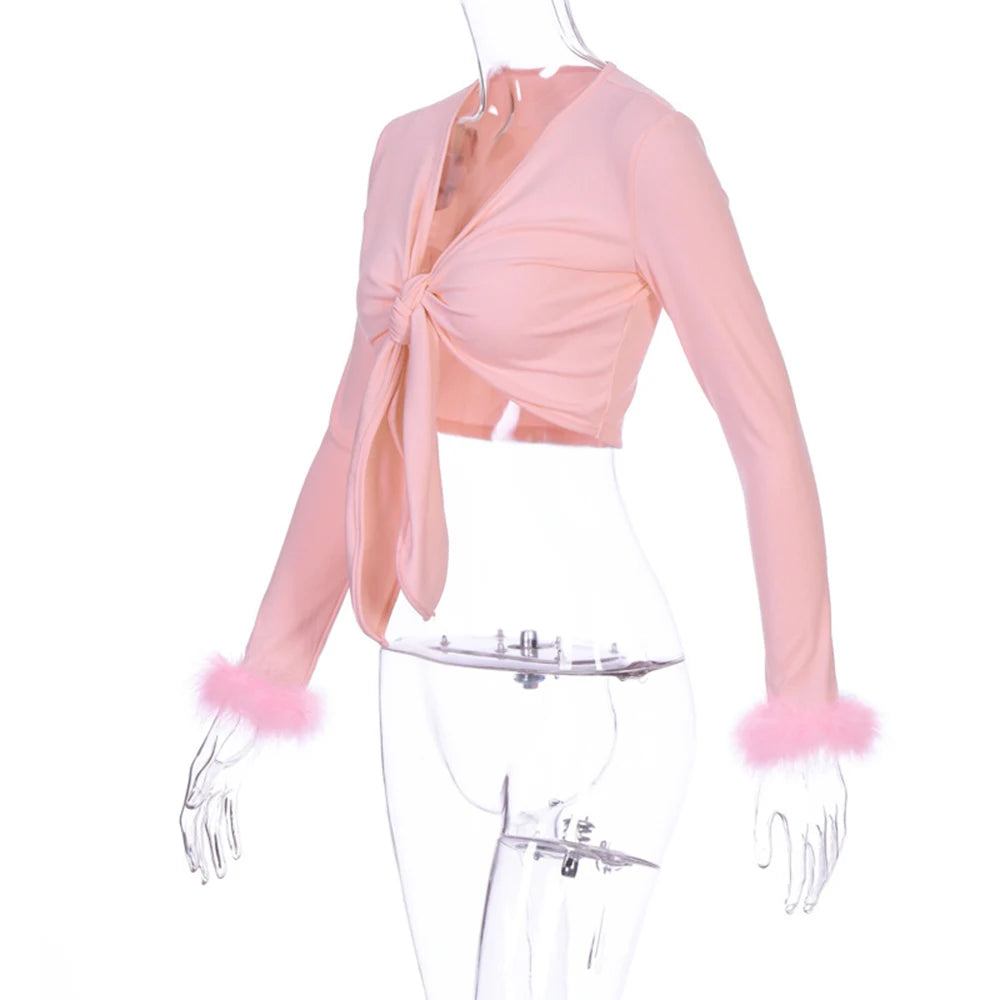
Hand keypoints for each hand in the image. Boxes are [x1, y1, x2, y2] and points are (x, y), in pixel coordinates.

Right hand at [179, 711, 258, 883]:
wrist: (247, 707)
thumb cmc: (233, 725)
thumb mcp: (219, 750)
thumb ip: (204, 777)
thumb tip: (192, 804)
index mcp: (198, 782)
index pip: (189, 821)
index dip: (190, 844)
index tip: (194, 867)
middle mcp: (205, 787)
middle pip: (202, 828)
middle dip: (204, 854)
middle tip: (208, 880)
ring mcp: (218, 785)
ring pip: (216, 824)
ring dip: (218, 848)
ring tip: (221, 873)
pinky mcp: (231, 782)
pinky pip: (229, 813)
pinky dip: (232, 832)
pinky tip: (237, 851)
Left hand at [752, 751, 847, 912]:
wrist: (804, 744)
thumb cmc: (779, 772)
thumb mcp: (764, 802)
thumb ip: (763, 835)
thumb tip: (763, 864)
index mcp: (800, 827)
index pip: (799, 869)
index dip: (795, 890)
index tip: (791, 905)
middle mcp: (819, 825)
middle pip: (817, 868)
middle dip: (809, 890)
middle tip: (803, 905)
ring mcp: (833, 816)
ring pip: (831, 856)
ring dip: (823, 877)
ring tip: (815, 892)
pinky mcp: (840, 806)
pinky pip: (840, 839)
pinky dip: (835, 856)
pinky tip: (829, 863)